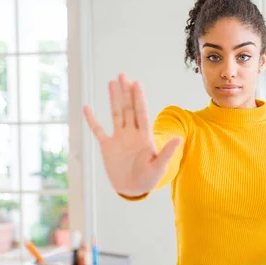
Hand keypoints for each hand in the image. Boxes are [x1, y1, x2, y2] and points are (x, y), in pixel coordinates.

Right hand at [83, 74, 181, 196]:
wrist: (133, 189)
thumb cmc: (148, 179)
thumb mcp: (159, 166)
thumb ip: (166, 152)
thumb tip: (178, 139)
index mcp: (144, 136)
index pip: (141, 112)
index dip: (139, 98)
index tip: (136, 83)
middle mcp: (131, 133)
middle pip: (128, 108)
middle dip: (126, 92)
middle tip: (123, 75)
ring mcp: (119, 138)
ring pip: (116, 114)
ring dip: (114, 98)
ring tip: (111, 82)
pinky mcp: (107, 146)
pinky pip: (98, 130)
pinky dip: (92, 120)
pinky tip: (87, 107)